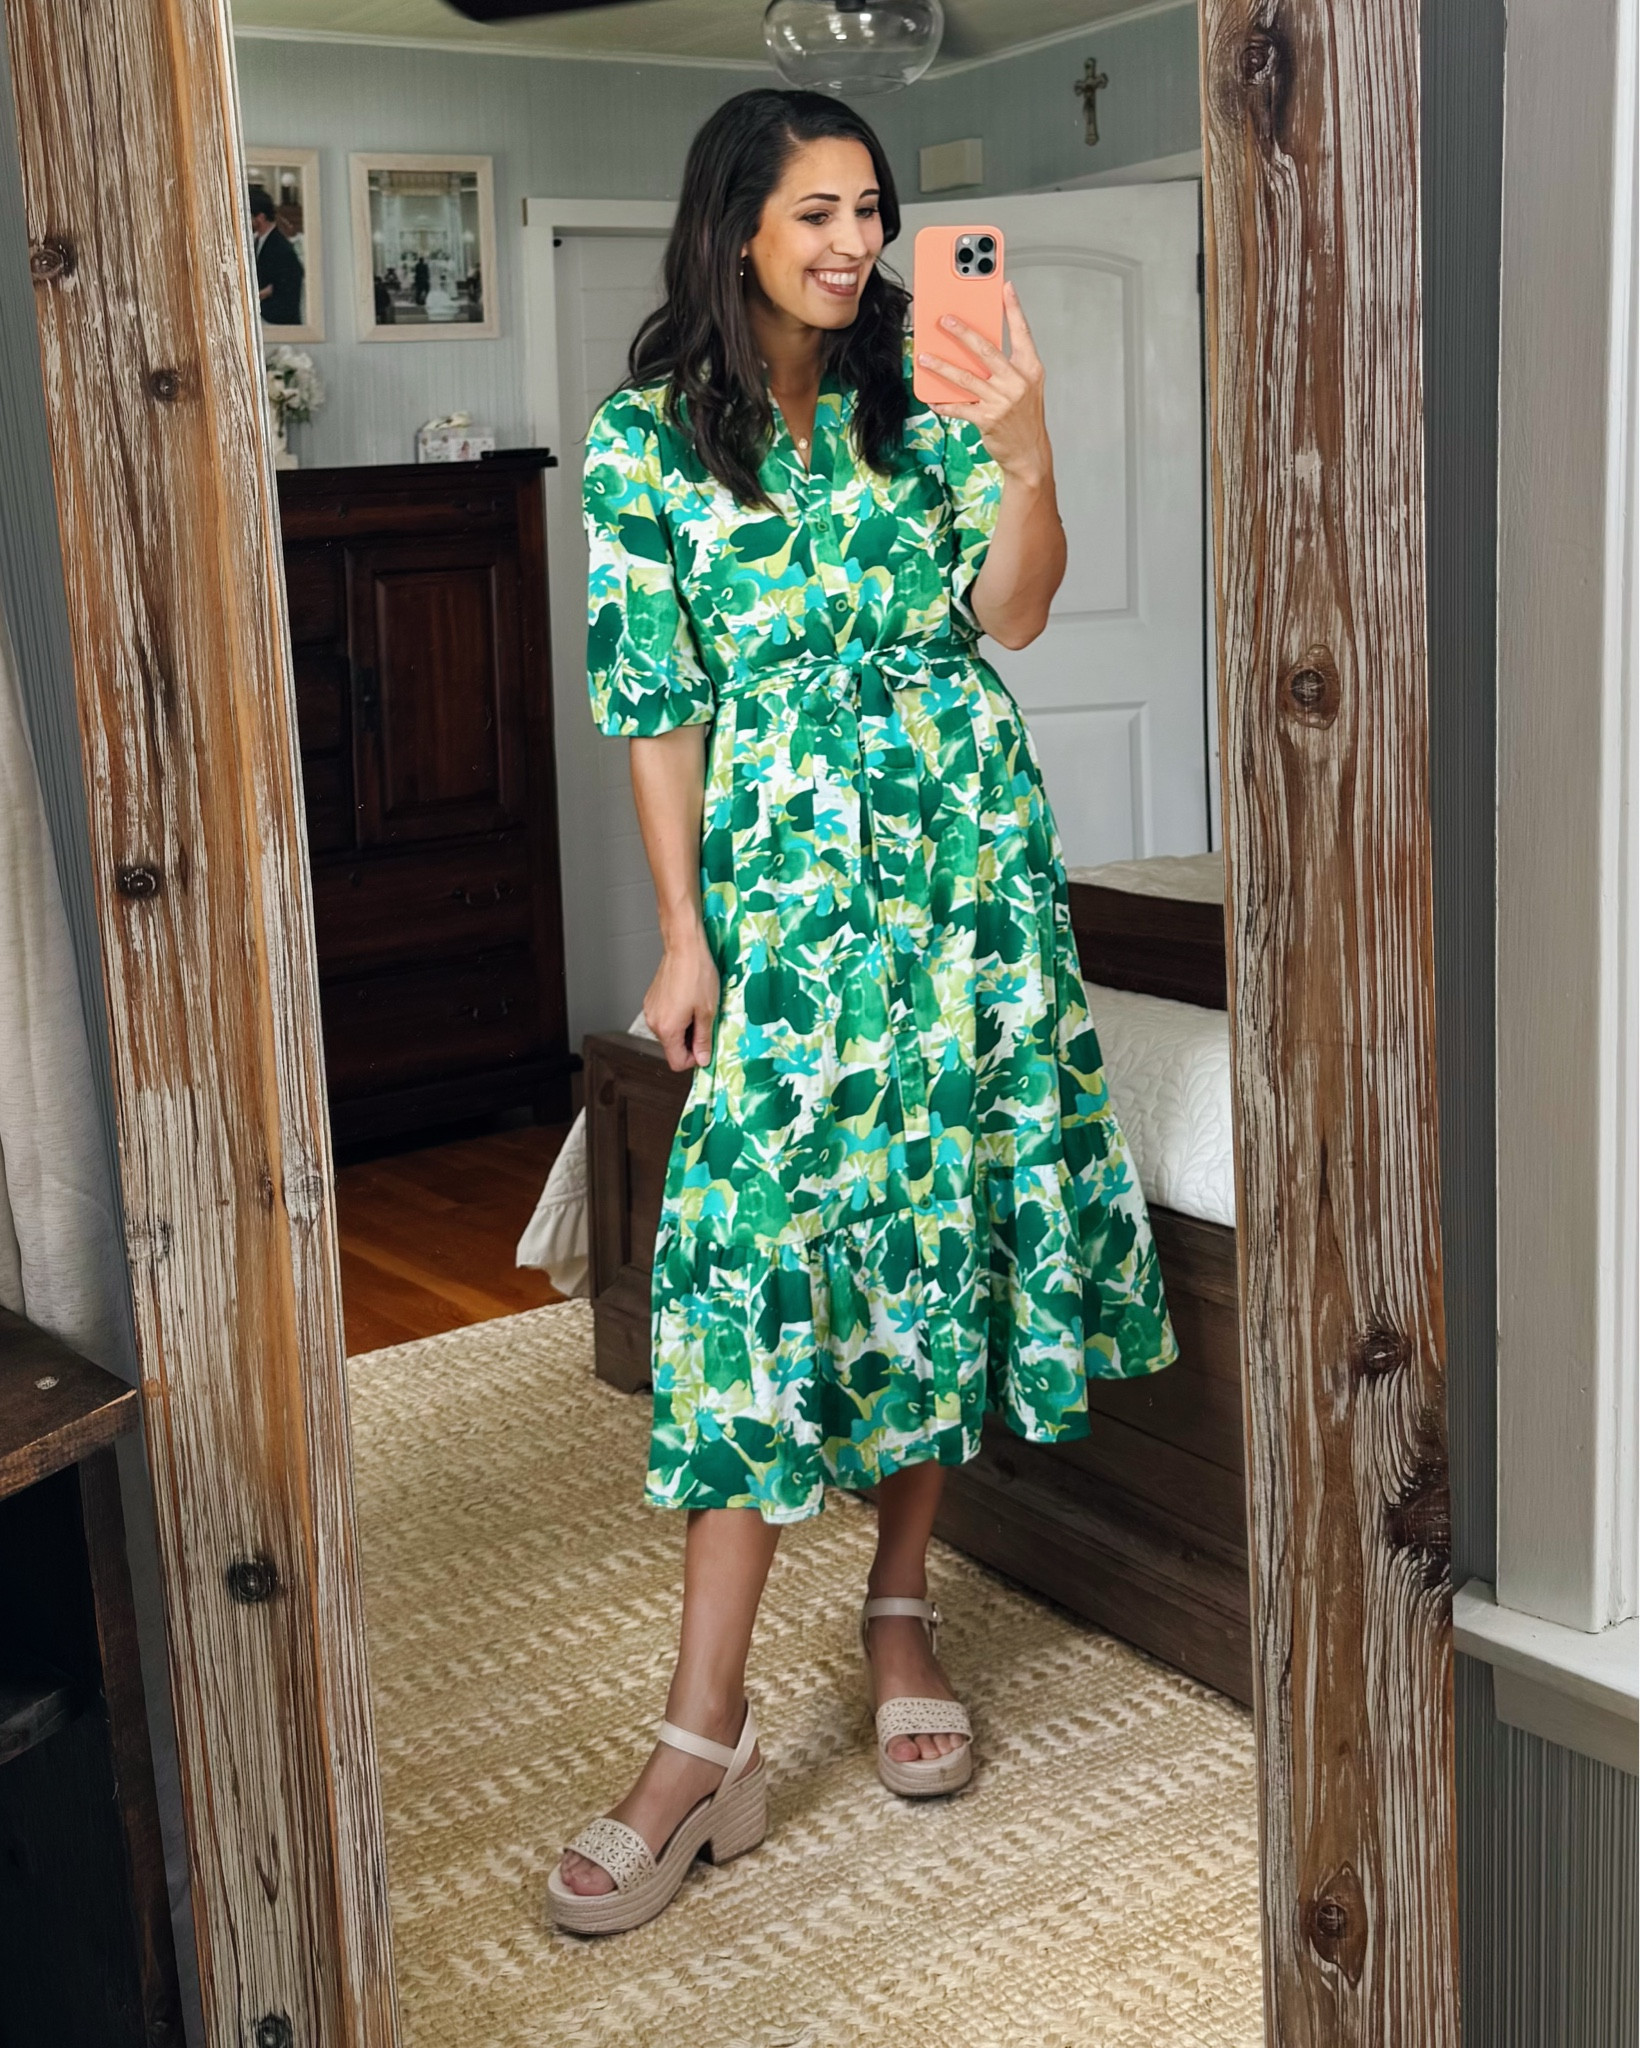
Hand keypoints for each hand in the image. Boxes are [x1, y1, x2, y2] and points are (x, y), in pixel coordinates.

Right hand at [644, 932, 718, 1071]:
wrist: (684, 947)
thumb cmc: (697, 974)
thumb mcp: (708, 1012)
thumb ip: (704, 1040)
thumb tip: (702, 1059)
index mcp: (667, 1029)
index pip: (677, 1062)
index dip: (694, 1059)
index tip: (705, 1047)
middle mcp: (654, 1022)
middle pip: (672, 1047)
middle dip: (690, 1041)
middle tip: (705, 1023)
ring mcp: (651, 1011)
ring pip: (669, 1032)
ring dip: (684, 1027)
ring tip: (697, 1008)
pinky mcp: (651, 1001)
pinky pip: (665, 1018)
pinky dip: (677, 1016)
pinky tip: (687, 1000)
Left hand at [917, 281, 1051, 488]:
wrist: (1030, 453)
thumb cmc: (1025, 416)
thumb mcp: (1026, 386)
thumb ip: (1008, 365)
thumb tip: (978, 346)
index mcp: (1030, 369)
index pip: (1022, 332)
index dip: (1014, 309)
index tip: (1005, 286)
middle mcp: (1017, 382)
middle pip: (985, 350)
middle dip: (962, 332)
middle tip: (944, 319)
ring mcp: (1002, 401)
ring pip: (965, 378)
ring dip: (942, 366)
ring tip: (924, 358)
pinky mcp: (987, 419)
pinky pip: (959, 407)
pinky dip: (943, 402)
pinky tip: (931, 397)